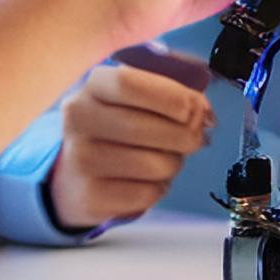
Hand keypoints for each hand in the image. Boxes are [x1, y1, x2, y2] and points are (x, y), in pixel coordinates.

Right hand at [47, 62, 216, 230]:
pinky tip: (148, 180)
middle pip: (145, 127)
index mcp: (93, 85)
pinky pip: (147, 193)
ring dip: (174, 163)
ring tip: (166, 158)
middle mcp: (79, 119)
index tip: (193, 109)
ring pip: (153, 164)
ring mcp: (80, 159)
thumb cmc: (120, 127)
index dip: (171, 96)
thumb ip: (174, 93)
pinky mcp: (90, 196)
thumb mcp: (138, 98)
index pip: (129, 83)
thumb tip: (203, 113)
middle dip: (185, 135)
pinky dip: (159, 188)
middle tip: (195, 138)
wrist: (76, 175)